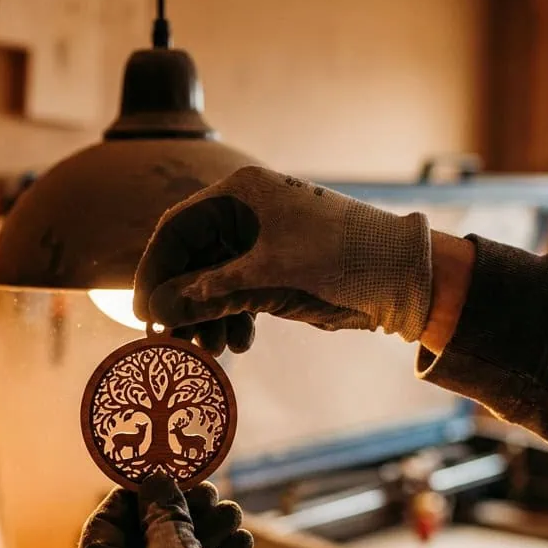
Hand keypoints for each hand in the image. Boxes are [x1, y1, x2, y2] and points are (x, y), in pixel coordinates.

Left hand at [70, 475, 283, 547]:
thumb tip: (153, 481)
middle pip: (140, 544)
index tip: (166, 470)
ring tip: (234, 512)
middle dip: (179, 513)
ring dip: (202, 535)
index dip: (134, 493)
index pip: (103, 526)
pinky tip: (242, 543)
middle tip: (210, 490)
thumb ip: (163, 514)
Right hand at [133, 165, 433, 353]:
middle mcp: (247, 210)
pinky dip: (232, 317)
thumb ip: (207, 295)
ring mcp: (263, 238)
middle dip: (181, 303)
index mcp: (240, 194)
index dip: (153, 272)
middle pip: (191, 258)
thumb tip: (155, 313)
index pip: (176, 229)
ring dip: (206, 317)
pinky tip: (238, 344)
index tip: (142, 313)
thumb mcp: (267, 280)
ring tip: (209, 352)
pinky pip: (238, 290)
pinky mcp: (278, 264)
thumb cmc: (340, 263)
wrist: (406, 278)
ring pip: (213, 280)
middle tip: (170, 343)